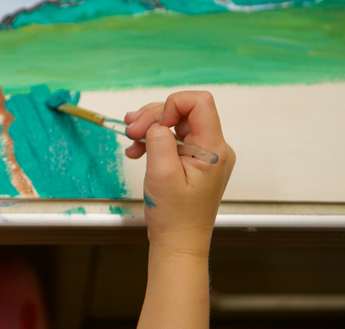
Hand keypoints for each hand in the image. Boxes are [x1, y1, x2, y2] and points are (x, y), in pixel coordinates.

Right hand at [124, 91, 234, 256]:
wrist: (178, 242)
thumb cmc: (174, 216)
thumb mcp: (162, 175)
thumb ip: (160, 141)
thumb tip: (156, 123)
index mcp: (213, 149)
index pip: (200, 102)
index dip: (172, 105)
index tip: (153, 125)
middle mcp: (213, 147)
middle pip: (183, 110)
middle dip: (154, 116)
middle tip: (131, 132)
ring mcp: (203, 153)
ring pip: (175, 121)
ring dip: (149, 126)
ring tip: (130, 139)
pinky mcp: (193, 159)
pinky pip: (172, 137)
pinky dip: (152, 139)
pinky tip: (136, 149)